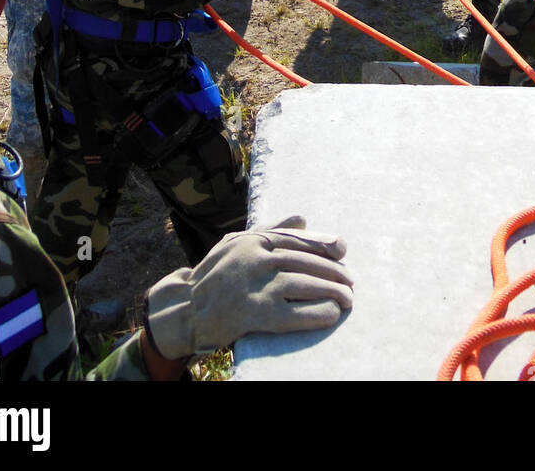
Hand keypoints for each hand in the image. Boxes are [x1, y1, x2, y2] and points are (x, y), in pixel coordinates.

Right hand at [144, 216, 352, 359]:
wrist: (184, 308)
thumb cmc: (214, 275)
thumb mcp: (237, 243)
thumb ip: (270, 230)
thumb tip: (303, 218)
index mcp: (254, 240)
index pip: (297, 239)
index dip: (323, 244)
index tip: (343, 250)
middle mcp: (256, 258)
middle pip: (304, 261)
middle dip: (332, 272)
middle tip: (351, 281)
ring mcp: (255, 285)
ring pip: (303, 283)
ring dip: (331, 292)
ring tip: (348, 299)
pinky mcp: (253, 313)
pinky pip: (293, 313)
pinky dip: (316, 313)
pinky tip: (332, 315)